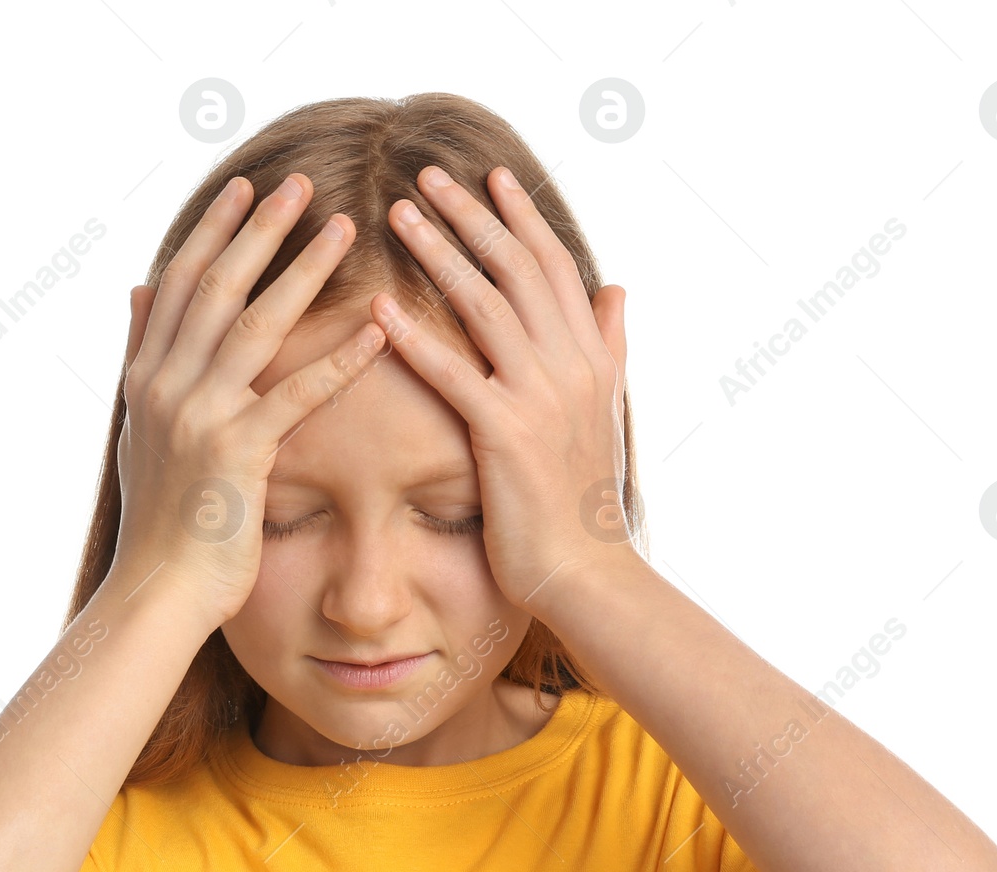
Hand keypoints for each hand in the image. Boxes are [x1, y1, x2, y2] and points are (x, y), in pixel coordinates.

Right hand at [107, 172, 385, 629]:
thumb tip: (138, 289)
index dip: (215, 231)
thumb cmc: (161, 526)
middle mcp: (166, 386)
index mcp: (146, 379)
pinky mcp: (237, 452)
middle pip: (218, 288)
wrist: (156, 594)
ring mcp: (199, 416)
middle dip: (259, 231)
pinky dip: (339, 358)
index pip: (182, 285)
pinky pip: (296, 393)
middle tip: (302, 183)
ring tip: (345, 229)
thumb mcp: (139, 432)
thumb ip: (142, 358)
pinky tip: (378, 328)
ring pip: (255, 324)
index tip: (246, 188)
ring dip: (302, 271)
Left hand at [369, 164, 634, 619]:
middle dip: (472, 215)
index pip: (553, 267)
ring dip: (439, 253)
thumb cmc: (583, 502)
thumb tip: (617, 289)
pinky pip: (455, 372)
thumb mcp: (606, 412)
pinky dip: (416, 337)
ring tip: (397, 216)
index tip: (489, 176)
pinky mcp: (506, 434)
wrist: (586, 572)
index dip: (521, 217)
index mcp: (592, 358)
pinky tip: (378, 308)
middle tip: (427, 174)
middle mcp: (571, 366)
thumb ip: (610, 346)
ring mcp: (541, 397)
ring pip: (485, 304)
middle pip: (517, 268)